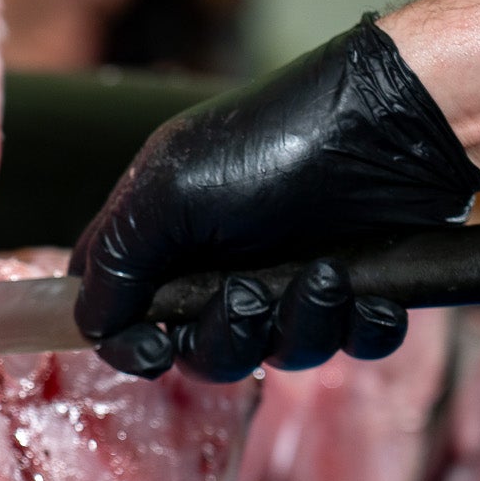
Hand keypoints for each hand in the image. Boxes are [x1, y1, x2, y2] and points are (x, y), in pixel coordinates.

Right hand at [70, 15, 479, 380]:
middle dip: (229, 336)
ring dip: (303, 324)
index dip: (130, 343)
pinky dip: (362, 327)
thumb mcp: (166, 192)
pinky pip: (351, 345)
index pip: (119, 311)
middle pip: (202, 352)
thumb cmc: (273, 143)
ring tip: (327, 274)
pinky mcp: (352, 291)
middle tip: (252, 292)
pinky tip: (369, 293)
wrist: (391, 125)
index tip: (156, 348)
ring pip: (279, 355)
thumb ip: (113, 263)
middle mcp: (220, 264)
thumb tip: (88, 321)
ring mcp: (287, 280)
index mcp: (165, 237)